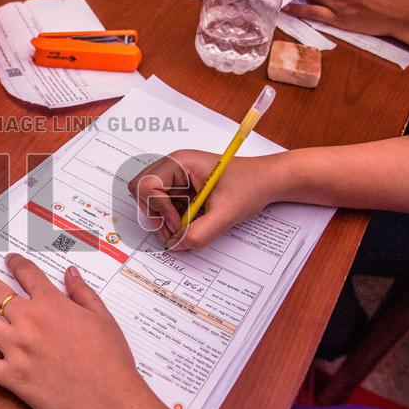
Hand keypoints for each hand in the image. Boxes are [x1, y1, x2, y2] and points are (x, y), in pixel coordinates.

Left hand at [0, 255, 147, 408]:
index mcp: (51, 304)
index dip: (15, 263)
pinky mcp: (10, 377)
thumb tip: (69, 272)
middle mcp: (28, 322)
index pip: (26, 274)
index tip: (10, 260)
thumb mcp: (103, 318)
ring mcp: (15, 350)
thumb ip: (83, 293)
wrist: (108, 401)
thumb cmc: (112, 360)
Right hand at [127, 150, 279, 249]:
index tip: (180, 225)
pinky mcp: (181, 189)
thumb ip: (199, 234)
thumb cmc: (250, 186)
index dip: (159, 210)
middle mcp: (173, 167)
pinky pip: (164, 207)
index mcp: (180, 162)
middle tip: (178, 229)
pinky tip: (193, 221)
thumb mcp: (226, 214)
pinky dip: (173, 219)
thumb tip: (175, 246)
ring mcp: (176, 177)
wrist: (267, 182)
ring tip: (188, 227)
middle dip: (156, 215)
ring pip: (150, 202)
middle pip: (142, 192)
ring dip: (164, 220)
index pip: (146, 185)